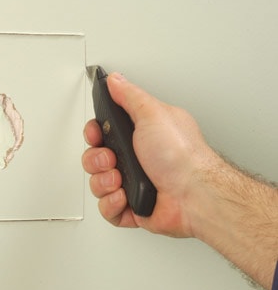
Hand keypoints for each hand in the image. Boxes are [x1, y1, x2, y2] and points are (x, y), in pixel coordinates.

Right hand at [82, 73, 218, 237]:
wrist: (196, 195)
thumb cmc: (181, 155)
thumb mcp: (153, 114)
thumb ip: (129, 96)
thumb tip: (115, 80)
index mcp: (140, 135)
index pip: (103, 132)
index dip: (94, 134)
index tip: (97, 135)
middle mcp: (136, 159)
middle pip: (95, 158)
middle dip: (97, 160)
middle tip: (112, 159)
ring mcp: (133, 184)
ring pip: (98, 184)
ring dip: (104, 183)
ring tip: (121, 180)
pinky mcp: (133, 208)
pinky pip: (107, 209)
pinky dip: (112, 204)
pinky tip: (125, 197)